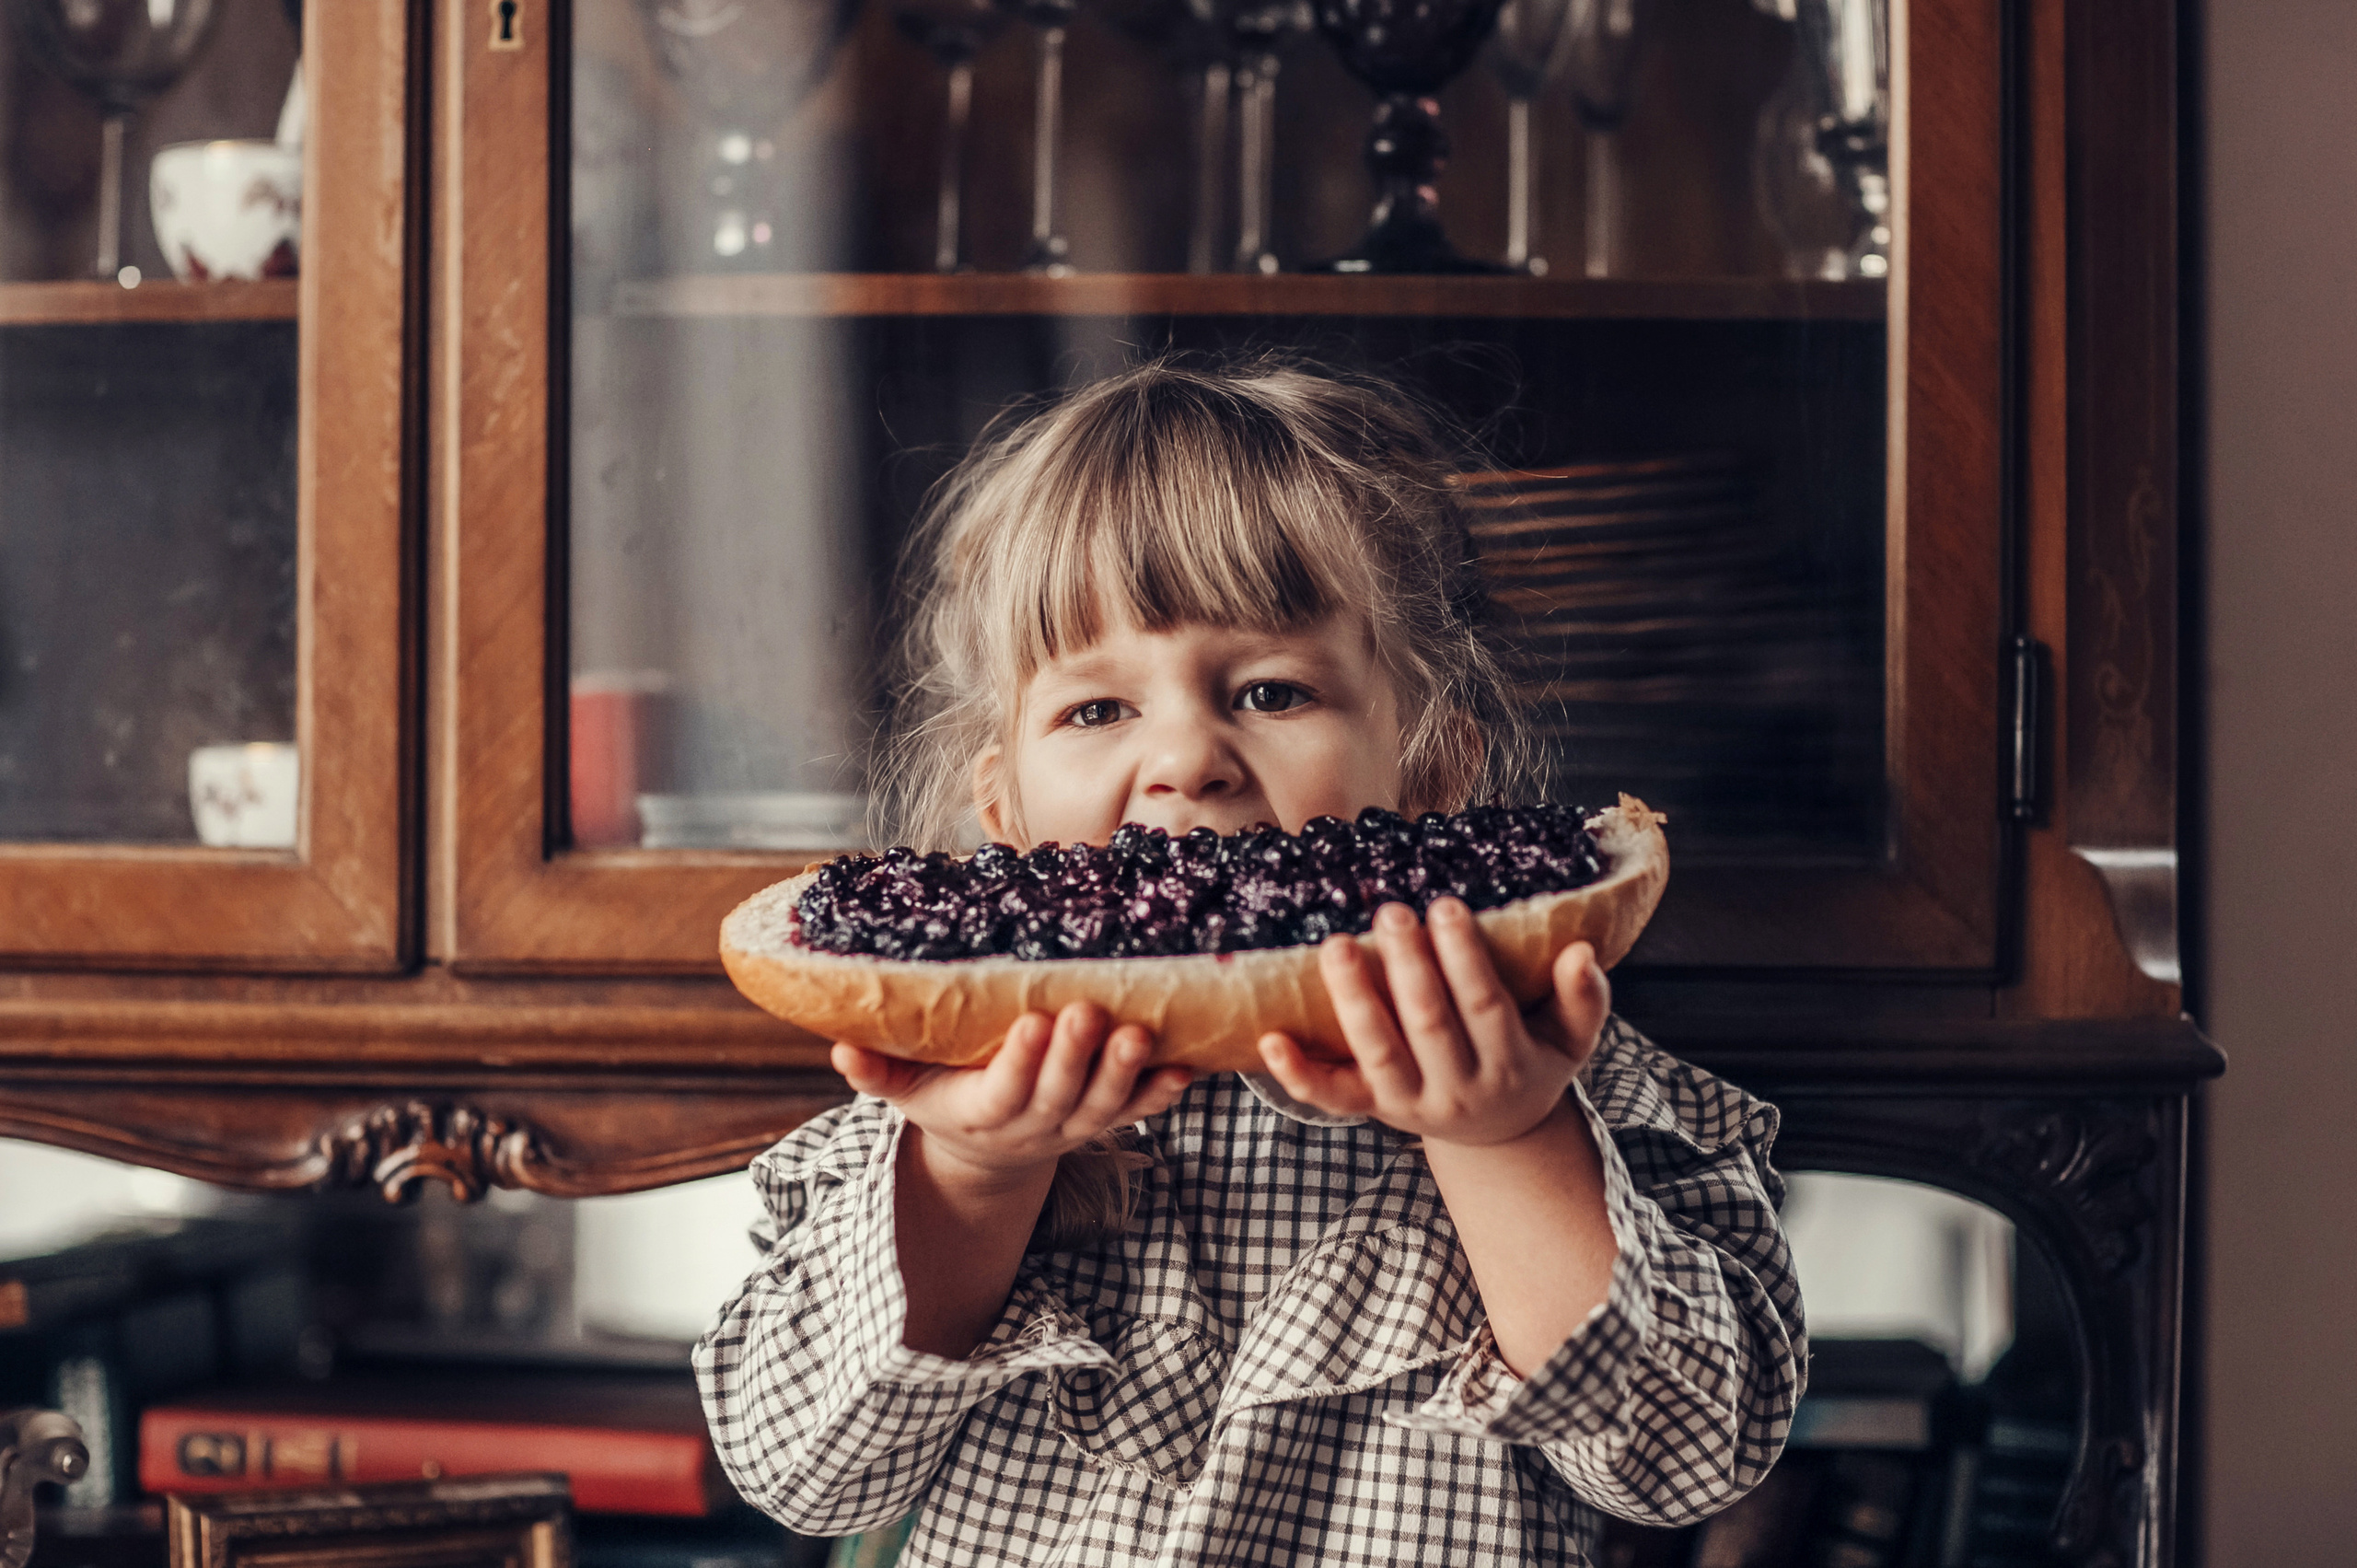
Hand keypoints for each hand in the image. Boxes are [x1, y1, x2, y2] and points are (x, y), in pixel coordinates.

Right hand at [833, 1002, 1193, 1189]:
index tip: (1032, 1021)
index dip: (1021, 1063)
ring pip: (1104, 1106)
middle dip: (1076, 1056)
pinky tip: (1184, 1068)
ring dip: (1125, 1073)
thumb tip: (840, 1047)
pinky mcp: (1107, 1121)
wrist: (987, 1152)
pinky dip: (1161, 1093)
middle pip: (1060, 1096)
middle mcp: (1034, 1125)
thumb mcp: (905, 1089)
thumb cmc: (945, 1099)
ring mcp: (1075, 1126)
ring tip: (1139, 1034)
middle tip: (1088, 1012)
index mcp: (982, 1112)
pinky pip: (1139, 1112)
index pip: (1003, 1092)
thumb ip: (876, 1071)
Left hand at [1257, 899, 1609, 1147]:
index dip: (1463, 957)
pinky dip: (1298, 1073)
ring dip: (1354, 999)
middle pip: (1428, 1025)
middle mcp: (1459, 1088)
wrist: (1501, 1136)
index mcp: (1510, 1065)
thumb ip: (1583, 999)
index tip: (1445, 906)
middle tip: (1389, 911)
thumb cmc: (1533, 1063)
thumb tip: (1580, 951)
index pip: (1484, 1005)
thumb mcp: (1571, 1040)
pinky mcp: (1373, 1110)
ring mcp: (1410, 1104)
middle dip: (1408, 966)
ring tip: (1336, 945)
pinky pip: (1331, 1097)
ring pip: (1377, 1053)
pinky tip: (1270, 1039)